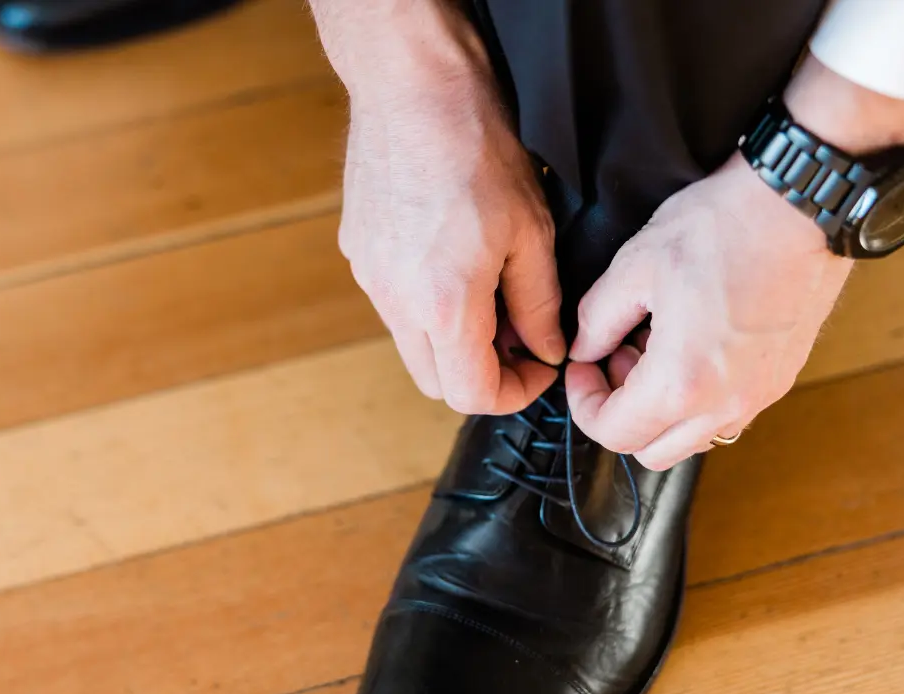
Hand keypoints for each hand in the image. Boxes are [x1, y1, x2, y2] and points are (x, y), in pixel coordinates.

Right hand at [336, 37, 564, 414]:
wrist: (413, 90)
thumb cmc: (477, 150)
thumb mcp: (531, 233)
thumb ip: (539, 306)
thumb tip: (545, 349)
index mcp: (444, 305)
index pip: (472, 394)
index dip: (514, 393)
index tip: (539, 366)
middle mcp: (396, 302)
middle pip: (436, 382)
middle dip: (482, 374)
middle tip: (520, 337)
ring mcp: (370, 279)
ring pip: (412, 345)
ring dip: (453, 341)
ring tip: (490, 294)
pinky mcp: (358, 254)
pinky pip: (393, 305)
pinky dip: (425, 307)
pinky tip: (453, 263)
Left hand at [565, 153, 852, 469]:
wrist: (800, 204)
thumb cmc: (721, 227)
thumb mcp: (634, 266)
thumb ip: (597, 320)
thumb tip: (584, 350)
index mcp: (682, 383)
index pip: (614, 434)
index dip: (584, 403)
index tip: (582, 367)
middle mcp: (726, 404)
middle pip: (652, 450)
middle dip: (620, 412)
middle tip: (614, 358)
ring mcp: (760, 396)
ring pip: (691, 438)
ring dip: (660, 409)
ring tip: (652, 348)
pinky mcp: (780, 379)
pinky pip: (726, 414)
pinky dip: (697, 397)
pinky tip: (690, 344)